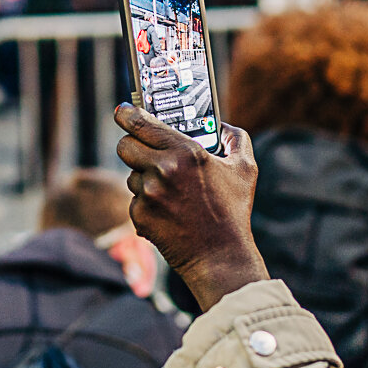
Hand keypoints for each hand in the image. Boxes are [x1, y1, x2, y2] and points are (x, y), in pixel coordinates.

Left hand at [114, 104, 268, 311]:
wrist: (220, 256)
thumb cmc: (233, 212)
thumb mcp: (244, 169)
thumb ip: (236, 139)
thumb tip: (223, 126)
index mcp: (186, 152)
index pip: (141, 123)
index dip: (127, 114)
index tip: (123, 111)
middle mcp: (163, 170)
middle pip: (125, 146)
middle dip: (132, 145)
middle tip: (144, 150)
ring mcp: (148, 194)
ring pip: (130, 174)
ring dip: (144, 178)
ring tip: (170, 190)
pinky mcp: (140, 216)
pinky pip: (135, 200)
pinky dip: (147, 204)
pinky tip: (168, 211)